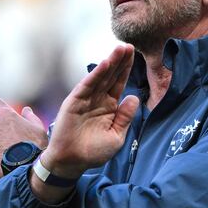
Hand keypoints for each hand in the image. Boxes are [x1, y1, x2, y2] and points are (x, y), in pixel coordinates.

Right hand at [41, 44, 139, 177]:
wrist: (72, 162)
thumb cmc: (94, 152)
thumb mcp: (116, 136)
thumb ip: (125, 117)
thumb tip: (134, 97)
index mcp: (109, 107)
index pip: (119, 84)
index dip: (126, 70)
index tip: (134, 55)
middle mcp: (97, 100)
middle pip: (111, 76)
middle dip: (120, 61)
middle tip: (128, 46)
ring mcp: (85, 100)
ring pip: (100, 78)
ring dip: (110, 63)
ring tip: (120, 49)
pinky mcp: (74, 102)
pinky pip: (87, 86)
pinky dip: (96, 75)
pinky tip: (105, 64)